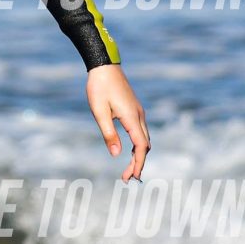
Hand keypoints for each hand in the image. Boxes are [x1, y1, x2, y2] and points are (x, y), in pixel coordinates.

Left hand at [87, 64, 150, 180]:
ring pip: (144, 138)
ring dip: (138, 154)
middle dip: (138, 162)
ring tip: (128, 168)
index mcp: (131, 117)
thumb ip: (108, 134)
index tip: (132, 177)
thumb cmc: (99, 87)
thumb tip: (117, 154)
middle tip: (127, 178)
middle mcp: (139, 115)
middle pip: (145, 145)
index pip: (140, 146)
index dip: (137, 163)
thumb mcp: (99, 112)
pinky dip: (137, 144)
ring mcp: (138, 111)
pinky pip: (140, 131)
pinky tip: (128, 150)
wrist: (104, 65)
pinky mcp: (134, 109)